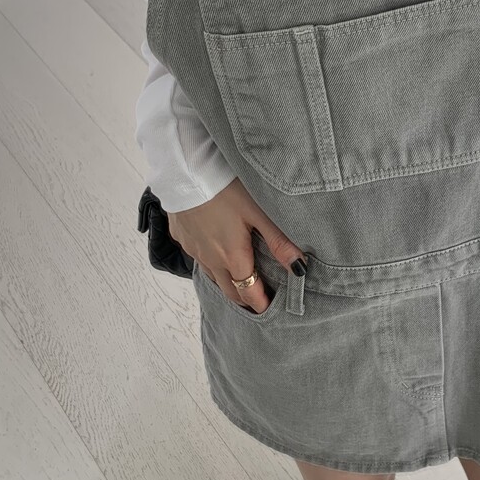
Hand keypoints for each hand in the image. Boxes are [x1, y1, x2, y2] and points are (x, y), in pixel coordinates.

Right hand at [167, 177, 306, 314]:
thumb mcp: (258, 212)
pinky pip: (197, 256)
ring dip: (226, 281)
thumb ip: (279, 242)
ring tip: (239, 280)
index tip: (269, 310)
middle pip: (229, 291)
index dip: (260, 304)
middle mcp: (210, 259)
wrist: (184, 168)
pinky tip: (215, 249)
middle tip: (257, 301)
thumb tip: (300, 268)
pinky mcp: (180, 236)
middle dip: (244, 299)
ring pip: (212, 275)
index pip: (248, 292)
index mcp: (232, 256)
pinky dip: (209, 260)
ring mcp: (192, 249)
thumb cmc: (224, 187)